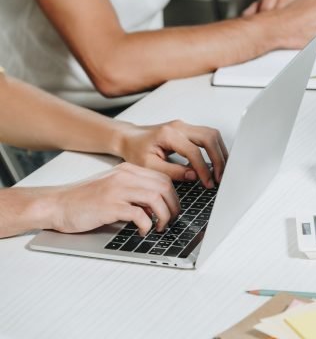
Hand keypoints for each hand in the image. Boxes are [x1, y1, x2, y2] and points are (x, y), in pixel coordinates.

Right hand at [45, 163, 179, 234]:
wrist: (56, 204)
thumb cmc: (83, 200)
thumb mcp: (113, 187)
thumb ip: (135, 191)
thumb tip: (157, 205)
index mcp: (127, 170)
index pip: (162, 178)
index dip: (173, 195)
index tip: (174, 208)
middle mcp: (124, 176)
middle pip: (164, 186)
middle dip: (173, 206)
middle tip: (171, 220)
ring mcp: (117, 190)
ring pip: (156, 198)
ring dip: (164, 216)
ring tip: (160, 227)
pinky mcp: (110, 206)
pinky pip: (140, 214)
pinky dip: (147, 224)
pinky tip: (143, 231)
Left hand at [116, 120, 227, 188]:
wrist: (129, 138)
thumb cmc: (135, 150)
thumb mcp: (149, 166)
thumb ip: (172, 171)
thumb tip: (193, 176)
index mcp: (168, 134)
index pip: (194, 151)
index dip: (203, 169)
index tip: (208, 182)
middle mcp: (179, 127)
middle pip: (209, 137)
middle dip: (218, 158)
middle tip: (220, 176)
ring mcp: (185, 126)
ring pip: (212, 134)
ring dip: (220, 152)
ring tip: (221, 170)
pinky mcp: (188, 129)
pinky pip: (208, 135)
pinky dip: (215, 148)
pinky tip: (216, 162)